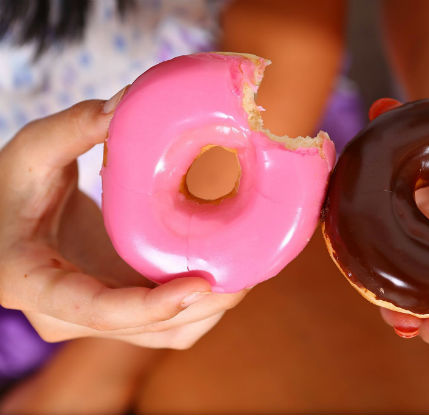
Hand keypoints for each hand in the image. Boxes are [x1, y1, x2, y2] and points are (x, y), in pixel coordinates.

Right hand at [0, 93, 246, 348]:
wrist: (6, 227)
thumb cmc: (9, 190)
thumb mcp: (30, 153)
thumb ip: (74, 127)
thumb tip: (129, 101)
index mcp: (34, 283)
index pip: (96, 310)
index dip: (151, 305)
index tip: (202, 283)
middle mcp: (67, 316)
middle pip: (147, 329)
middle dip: (204, 305)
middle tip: (251, 267)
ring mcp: (97, 322)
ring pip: (165, 334)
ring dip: (212, 310)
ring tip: (250, 268)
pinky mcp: (121, 315)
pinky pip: (169, 326)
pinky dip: (203, 306)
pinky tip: (228, 269)